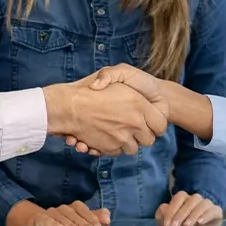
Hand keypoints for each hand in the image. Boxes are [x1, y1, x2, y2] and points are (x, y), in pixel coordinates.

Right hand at [32, 201, 110, 225]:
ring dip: (69, 224)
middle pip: (71, 212)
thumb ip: (96, 219)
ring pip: (59, 215)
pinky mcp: (40, 218)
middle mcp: (62, 208)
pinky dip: (52, 223)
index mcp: (74, 207)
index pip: (81, 207)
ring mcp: (51, 212)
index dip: (90, 217)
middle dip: (82, 222)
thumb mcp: (84, 223)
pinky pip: (45, 219)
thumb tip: (107, 217)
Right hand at [42, 69, 166, 155]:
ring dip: (126, 142)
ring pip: (132, 148)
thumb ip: (138, 85)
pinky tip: (101, 136)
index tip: (148, 121)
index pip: (160, 126)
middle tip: (131, 127)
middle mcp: (133, 123)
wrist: (64, 104)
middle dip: (141, 136)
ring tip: (115, 131)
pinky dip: (110, 148)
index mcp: (140, 105)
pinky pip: (116, 152)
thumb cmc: (90, 86)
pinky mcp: (107, 148)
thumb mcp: (117, 73)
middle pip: (148, 140)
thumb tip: (141, 95)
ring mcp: (121, 138)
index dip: (155, 125)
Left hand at [156, 191, 221, 225]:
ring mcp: (207, 204)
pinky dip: (206, 216)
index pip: (180, 197)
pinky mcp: (216, 212)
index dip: (172, 209)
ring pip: (203, 203)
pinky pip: (214, 210)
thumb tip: (164, 207)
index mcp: (184, 198)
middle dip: (181, 213)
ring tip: (187, 225)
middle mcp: (196, 199)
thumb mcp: (168, 221)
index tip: (167, 223)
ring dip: (194, 214)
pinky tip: (200, 222)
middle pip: (191, 200)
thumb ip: (163, 213)